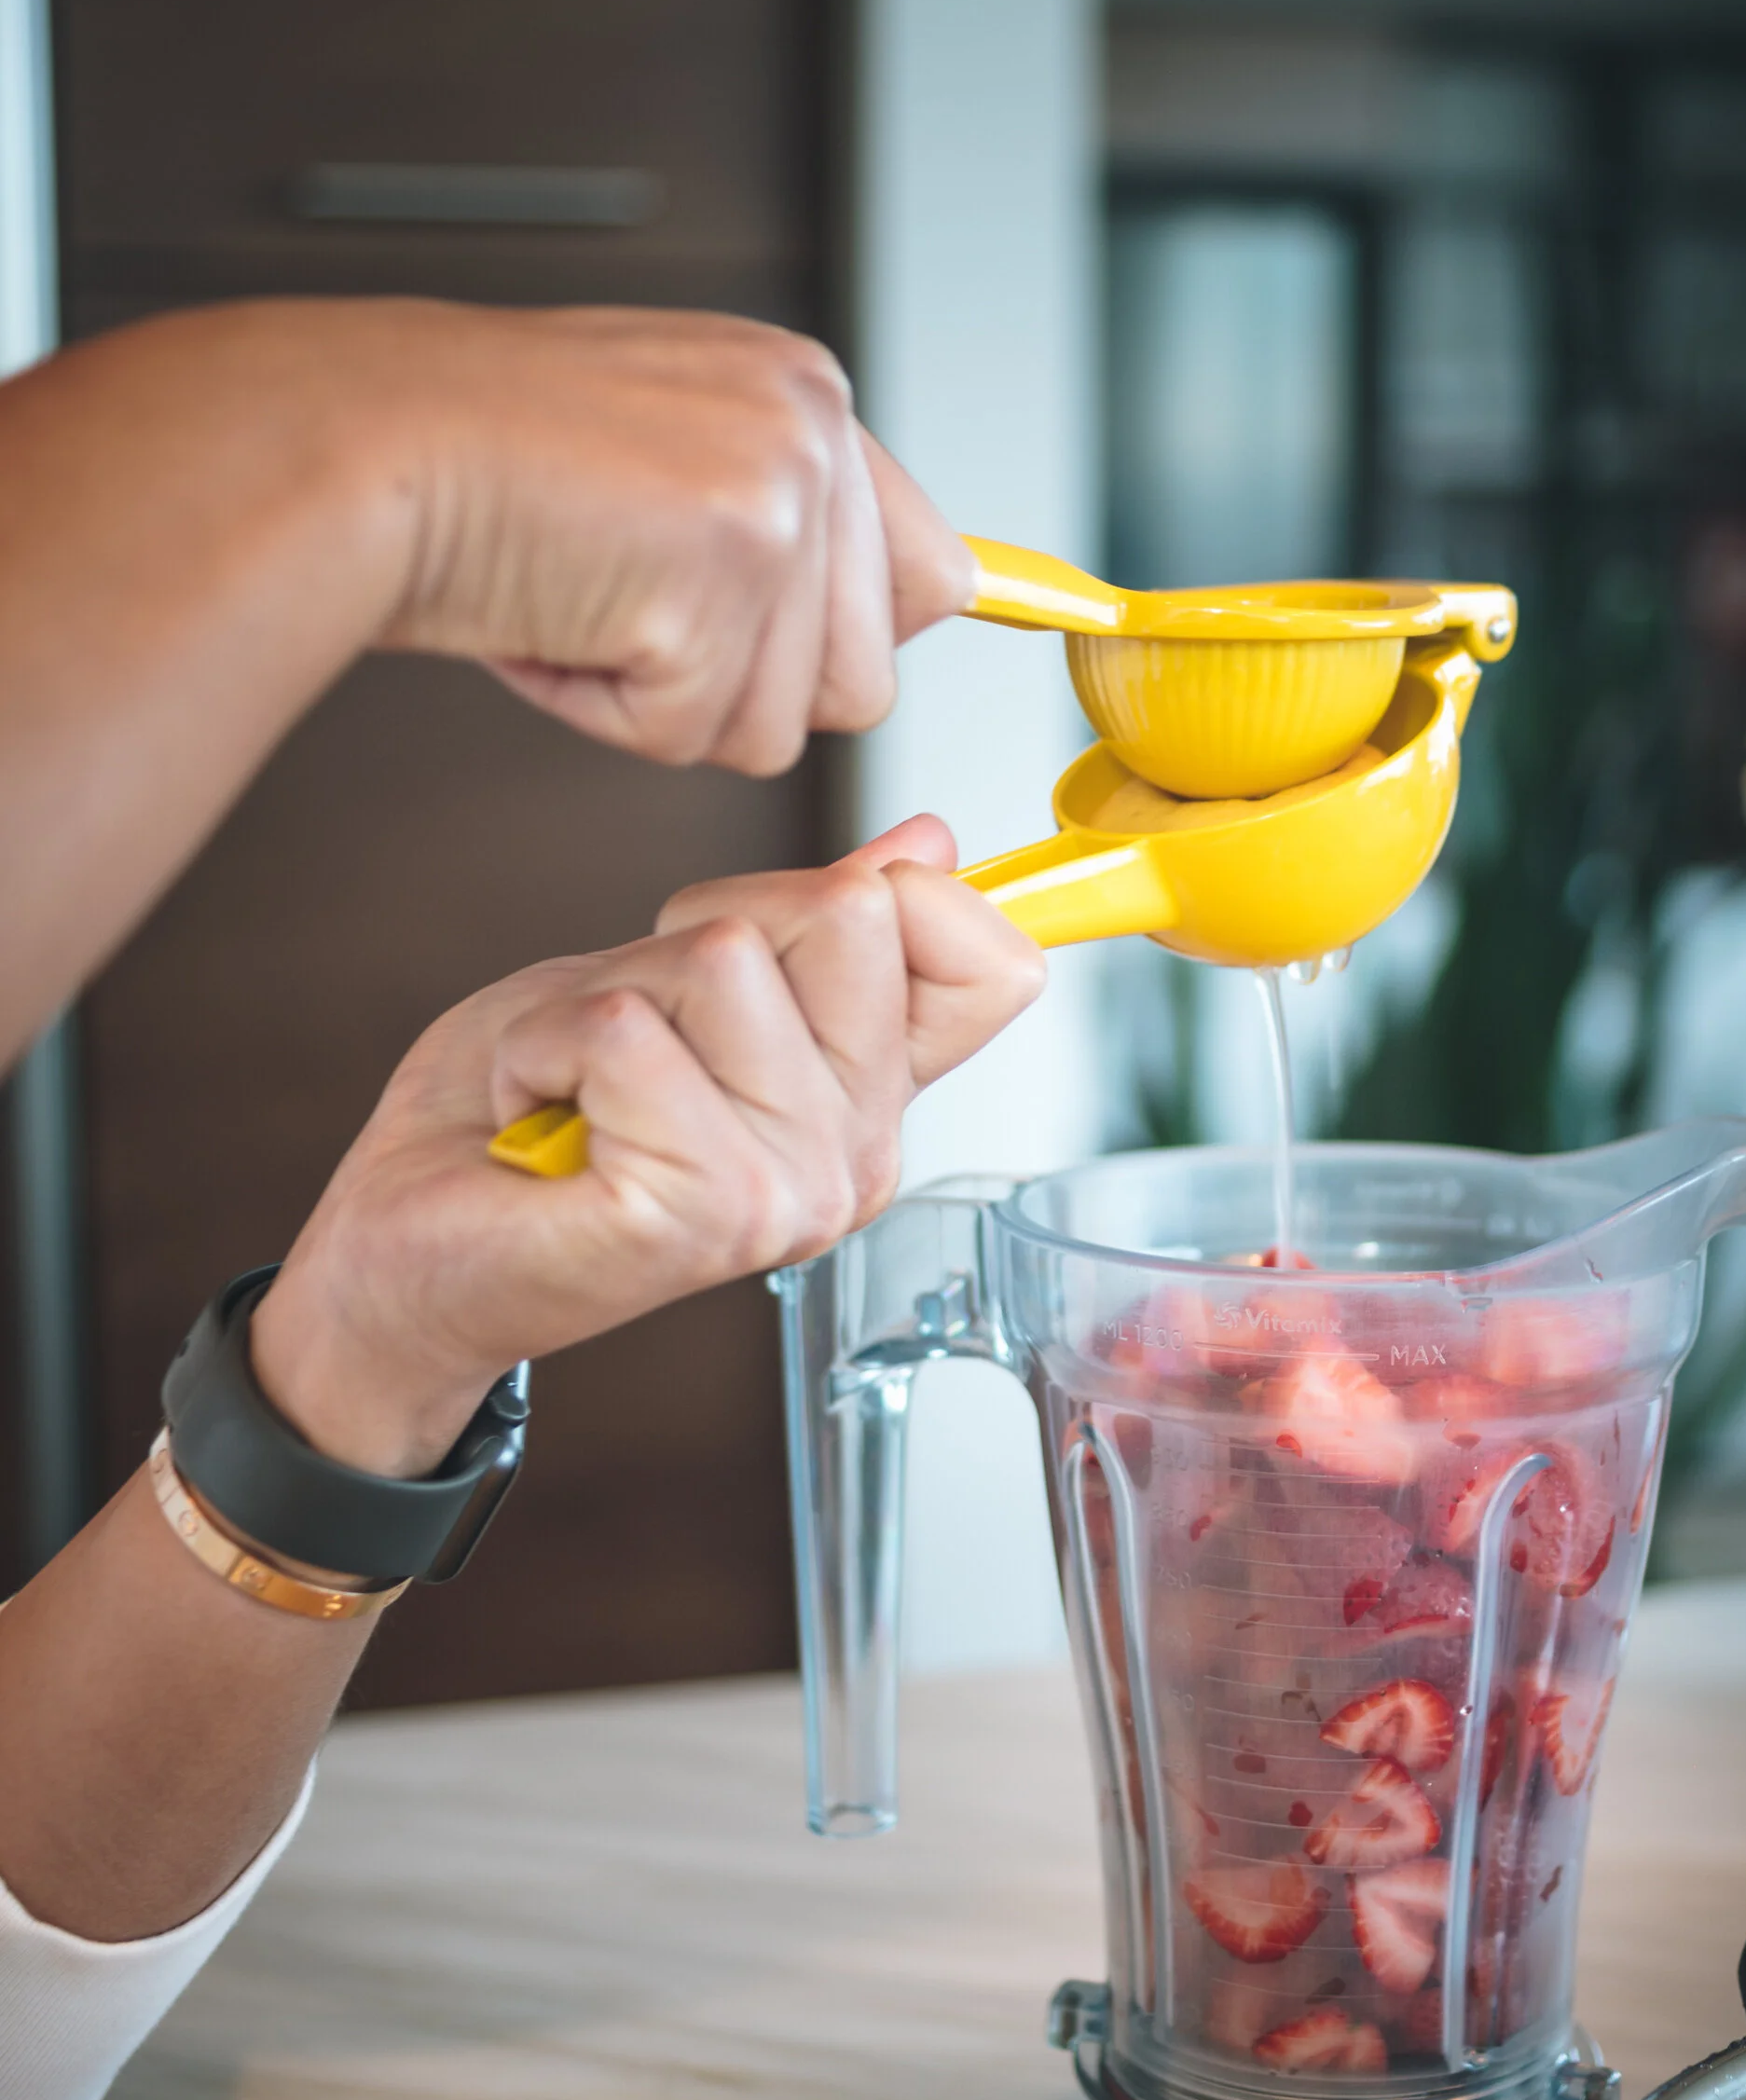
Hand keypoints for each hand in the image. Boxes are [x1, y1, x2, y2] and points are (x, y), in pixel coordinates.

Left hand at [249, 819, 1042, 1477]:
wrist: (401, 1254)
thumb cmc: (524, 1116)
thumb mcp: (668, 977)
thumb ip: (802, 926)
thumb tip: (929, 845)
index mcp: (865, 1100)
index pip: (988, 964)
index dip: (883, 894)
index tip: (753, 937)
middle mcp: (856, 1156)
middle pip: (847, 914)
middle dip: (703, 927)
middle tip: (631, 1025)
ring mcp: (792, 1193)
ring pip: (726, 963)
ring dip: (606, 995)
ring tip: (579, 1082)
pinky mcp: (707, 1213)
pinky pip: (629, 1032)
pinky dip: (548, 1046)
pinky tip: (544, 1119)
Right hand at [359, 302, 973, 770]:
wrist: (356, 443)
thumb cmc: (477, 459)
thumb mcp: (663, 456)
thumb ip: (787, 527)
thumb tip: (935, 608)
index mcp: (806, 392)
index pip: (932, 577)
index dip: (844, 645)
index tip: (794, 654)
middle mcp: (812, 430)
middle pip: (863, 683)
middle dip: (738, 688)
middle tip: (625, 611)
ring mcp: (777, 499)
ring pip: (782, 726)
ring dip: (667, 704)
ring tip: (580, 604)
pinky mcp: (724, 578)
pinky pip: (692, 736)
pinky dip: (606, 712)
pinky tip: (549, 623)